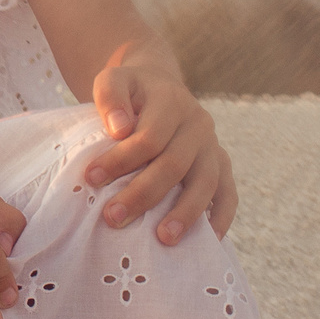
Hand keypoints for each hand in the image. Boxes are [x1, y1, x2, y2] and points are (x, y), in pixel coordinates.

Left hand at [85, 48, 237, 243]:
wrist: (158, 86)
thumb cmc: (130, 91)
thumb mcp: (113, 80)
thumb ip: (111, 97)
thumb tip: (119, 130)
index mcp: (171, 102)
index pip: (148, 138)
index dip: (120, 161)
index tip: (91, 179)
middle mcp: (198, 124)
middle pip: (174, 164)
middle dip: (143, 194)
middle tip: (113, 218)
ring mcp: (212, 146)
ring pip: (205, 182)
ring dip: (185, 213)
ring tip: (163, 238)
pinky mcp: (221, 164)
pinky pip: (228, 193)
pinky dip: (221, 216)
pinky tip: (208, 238)